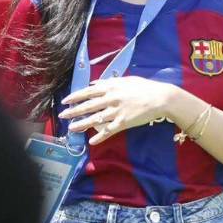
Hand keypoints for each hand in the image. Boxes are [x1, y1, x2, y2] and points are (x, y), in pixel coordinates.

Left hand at [59, 77, 176, 144]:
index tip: (65, 101)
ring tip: (71, 128)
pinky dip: (100, 137)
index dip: (75, 97)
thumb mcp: (125, 80)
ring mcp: (117, 111)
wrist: (160, 98)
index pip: (88, 92)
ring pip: (95, 119)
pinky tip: (92, 142)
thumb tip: (94, 83)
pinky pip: (109, 131)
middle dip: (73, 111)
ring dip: (82, 124)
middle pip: (88, 106)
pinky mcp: (123, 122)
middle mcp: (111, 99)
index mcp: (111, 87)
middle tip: (62, 115)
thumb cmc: (144, 87)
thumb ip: (109, 81)